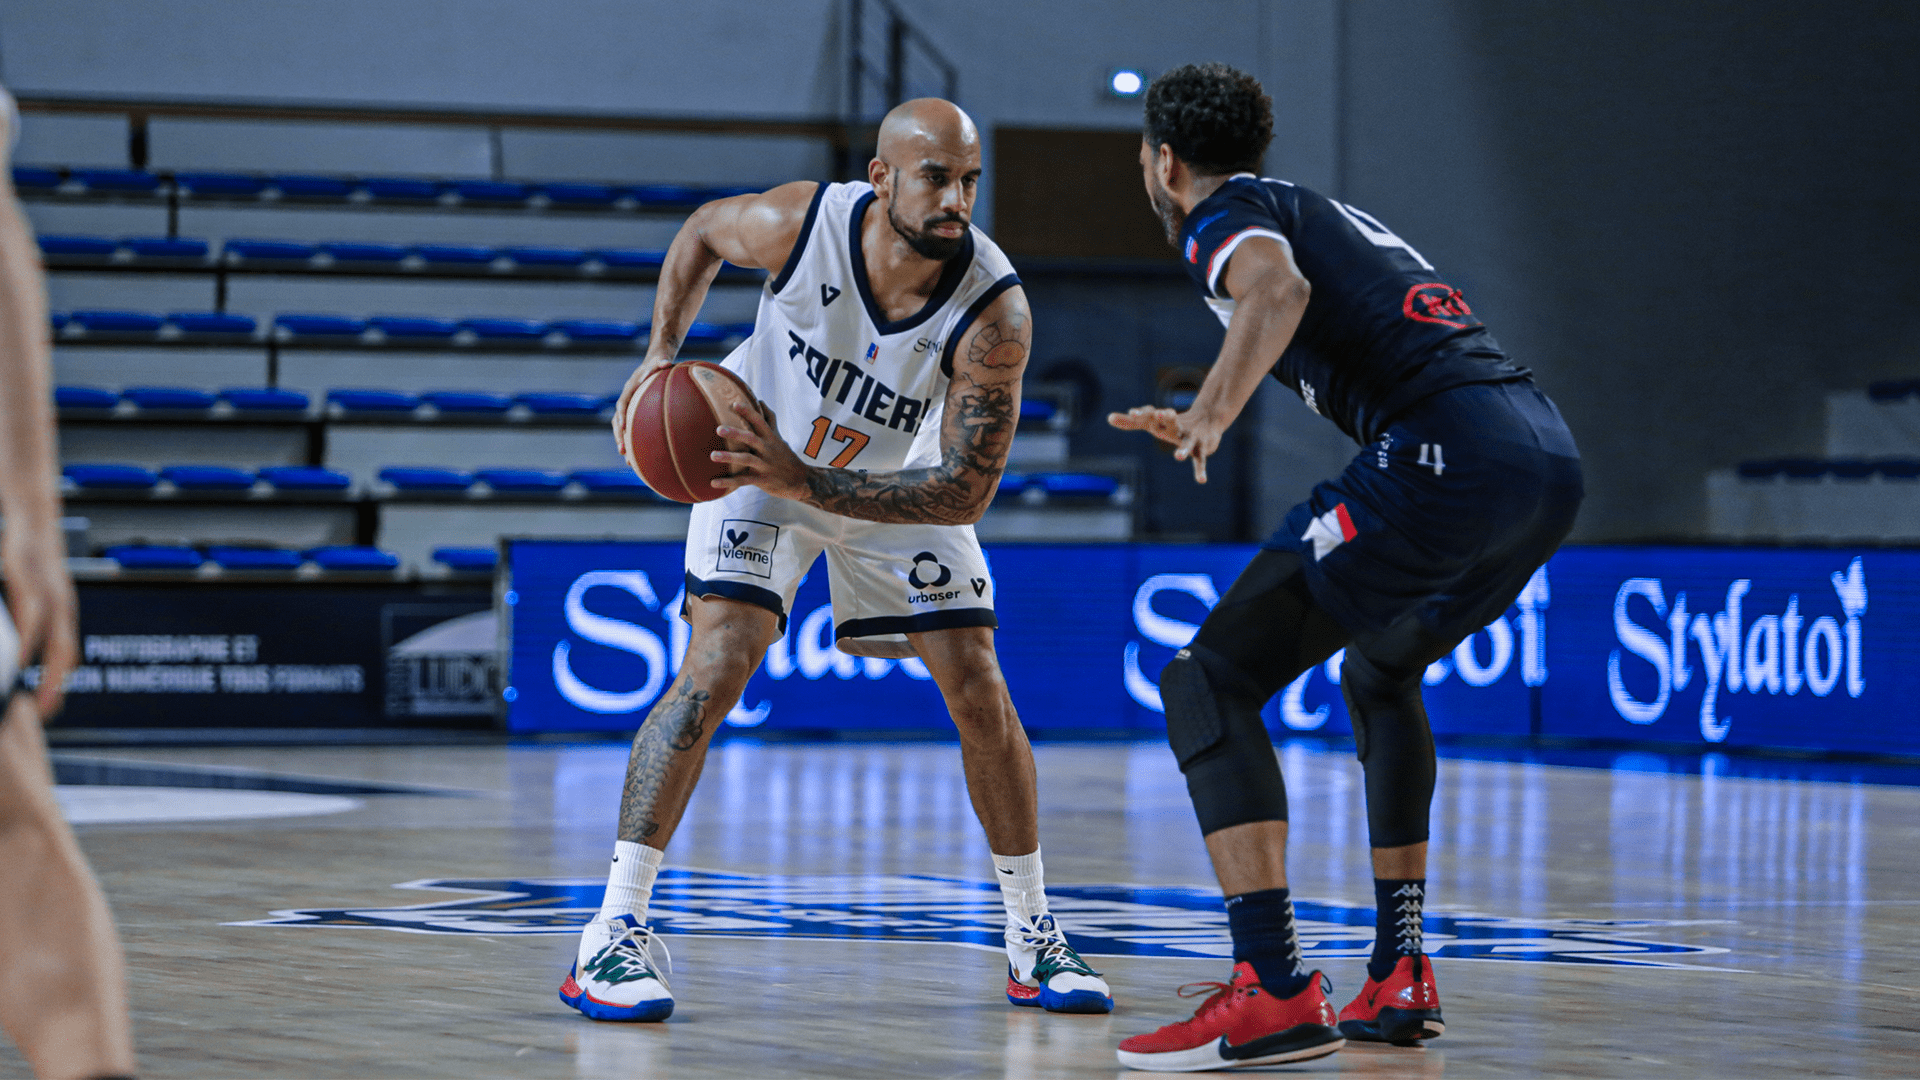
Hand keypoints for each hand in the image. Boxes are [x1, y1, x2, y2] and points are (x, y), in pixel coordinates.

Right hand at [2, 515, 76, 714]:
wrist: (27, 496)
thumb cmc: (24, 544)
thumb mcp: (27, 582)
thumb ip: (22, 615)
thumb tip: (13, 652)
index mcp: (58, 605)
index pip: (65, 652)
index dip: (57, 684)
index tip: (48, 713)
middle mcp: (58, 595)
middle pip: (63, 647)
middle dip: (54, 683)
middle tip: (43, 715)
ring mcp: (42, 578)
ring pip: (47, 627)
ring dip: (38, 662)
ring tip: (24, 691)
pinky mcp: (21, 559)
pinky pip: (28, 602)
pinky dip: (25, 631)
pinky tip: (16, 651)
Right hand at [610, 355, 673, 462]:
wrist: (656, 363)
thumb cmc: (659, 362)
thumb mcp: (660, 360)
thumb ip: (661, 362)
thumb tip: (667, 363)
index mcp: (630, 389)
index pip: (622, 404)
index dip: (621, 416)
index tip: (622, 427)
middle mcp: (628, 400)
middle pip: (618, 421)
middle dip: (620, 437)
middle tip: (623, 451)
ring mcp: (631, 408)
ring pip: (624, 429)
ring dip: (625, 445)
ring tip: (630, 463)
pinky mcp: (638, 415)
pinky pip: (634, 430)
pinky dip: (637, 442)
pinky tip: (646, 458)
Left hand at [710, 401, 812, 500]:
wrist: (801, 480)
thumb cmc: (785, 456)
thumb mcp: (778, 437)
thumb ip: (769, 420)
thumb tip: (760, 401)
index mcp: (770, 438)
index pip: (760, 421)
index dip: (748, 412)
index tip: (734, 404)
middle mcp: (767, 450)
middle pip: (751, 439)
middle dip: (736, 434)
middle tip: (718, 429)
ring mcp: (765, 465)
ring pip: (746, 459)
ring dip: (729, 457)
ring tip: (713, 455)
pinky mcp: (762, 480)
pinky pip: (743, 481)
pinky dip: (729, 482)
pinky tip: (714, 482)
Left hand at [1108, 404, 1226, 483]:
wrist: (1208, 421)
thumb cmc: (1172, 425)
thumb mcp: (1152, 423)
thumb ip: (1130, 422)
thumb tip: (1108, 418)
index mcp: (1163, 421)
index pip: (1151, 415)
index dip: (1142, 414)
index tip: (1132, 413)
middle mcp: (1177, 427)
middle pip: (1171, 420)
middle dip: (1165, 416)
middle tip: (1159, 414)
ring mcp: (1191, 437)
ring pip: (1187, 443)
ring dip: (1183, 450)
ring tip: (1177, 458)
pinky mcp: (1202, 448)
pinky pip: (1201, 460)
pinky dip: (1200, 470)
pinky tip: (1201, 480)